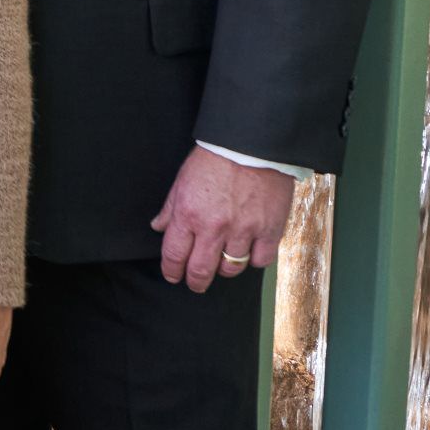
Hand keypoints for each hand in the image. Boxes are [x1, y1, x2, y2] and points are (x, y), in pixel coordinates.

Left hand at [151, 147, 295, 291]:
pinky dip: (254, 260)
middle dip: (195, 281)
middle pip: (201, 269)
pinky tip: (249, 253)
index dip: (172, 271)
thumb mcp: (182, 180)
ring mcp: (243, 230)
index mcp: (188, 214)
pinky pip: (260, 260)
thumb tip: (159, 227)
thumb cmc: (215, 159)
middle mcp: (214, 227)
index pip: (174, 254)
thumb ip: (170, 208)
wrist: (252, 146)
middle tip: (195, 284)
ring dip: (224, 270)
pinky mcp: (269, 230)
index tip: (173, 276)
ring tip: (222, 264)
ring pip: (231, 268)